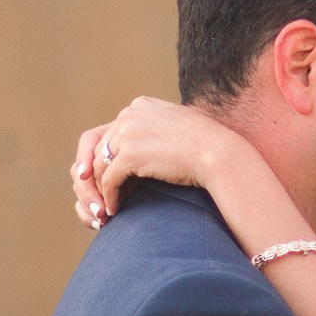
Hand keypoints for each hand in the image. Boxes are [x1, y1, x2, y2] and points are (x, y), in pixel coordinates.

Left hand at [68, 97, 247, 228]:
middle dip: (97, 176)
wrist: (218, 154)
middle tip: (100, 198)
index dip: (104, 157)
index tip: (105, 178)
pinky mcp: (129, 153)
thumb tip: (139, 148)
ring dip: (101, 189)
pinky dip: (109, 197)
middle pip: (99, 148)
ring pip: (100, 165)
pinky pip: (108, 179)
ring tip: (107, 207)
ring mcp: (128, 131)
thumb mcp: (174, 130)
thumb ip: (153, 132)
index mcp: (139, 106)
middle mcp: (129, 113)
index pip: (108, 132)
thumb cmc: (204, 147)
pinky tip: (115, 210)